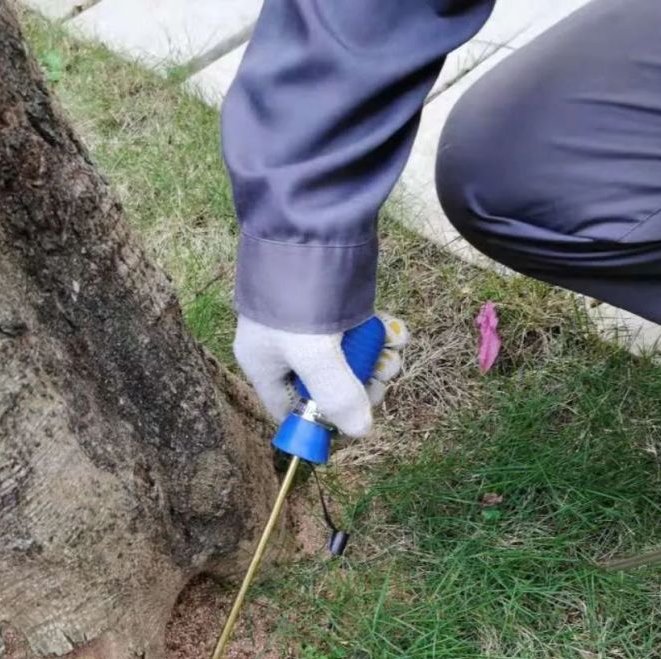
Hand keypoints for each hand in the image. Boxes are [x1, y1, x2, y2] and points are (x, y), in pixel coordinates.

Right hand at [233, 314, 408, 437]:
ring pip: (348, 359)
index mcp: (264, 365)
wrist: (305, 226)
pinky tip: (396, 332)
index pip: (289, 410)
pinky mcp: (333, 305)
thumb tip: (361, 431)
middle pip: (327, 386)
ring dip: (376, 359)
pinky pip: (359, 332)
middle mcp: (285, 349)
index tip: (353, 418)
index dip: (321, 421)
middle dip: (360, 385)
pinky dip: (380, 335)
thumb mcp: (314, 356)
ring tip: (394, 351)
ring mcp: (310, 326)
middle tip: (382, 378)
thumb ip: (337, 396)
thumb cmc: (297, 298)